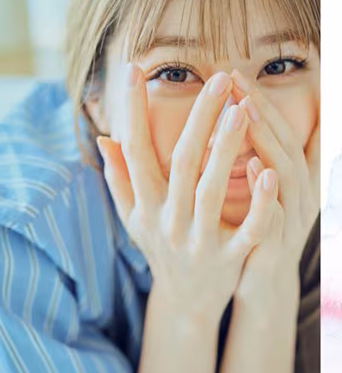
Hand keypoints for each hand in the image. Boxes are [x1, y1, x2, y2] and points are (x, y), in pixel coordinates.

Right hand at [97, 65, 280, 324]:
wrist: (186, 301)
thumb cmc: (162, 248)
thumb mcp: (135, 217)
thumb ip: (120, 178)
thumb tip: (104, 138)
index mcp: (146, 205)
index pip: (136, 150)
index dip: (133, 111)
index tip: (135, 70)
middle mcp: (168, 221)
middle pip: (181, 163)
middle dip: (199, 119)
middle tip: (218, 78)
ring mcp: (198, 240)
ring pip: (210, 190)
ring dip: (226, 150)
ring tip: (241, 109)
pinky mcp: (228, 257)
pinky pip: (246, 230)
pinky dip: (258, 205)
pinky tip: (267, 173)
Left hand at [230, 70, 318, 297]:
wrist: (261, 288)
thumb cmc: (260, 232)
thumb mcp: (268, 192)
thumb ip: (267, 155)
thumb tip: (259, 113)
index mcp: (296, 180)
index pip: (287, 132)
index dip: (269, 101)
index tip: (243, 73)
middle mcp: (300, 196)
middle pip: (287, 144)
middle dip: (264, 110)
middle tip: (238, 79)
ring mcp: (292, 222)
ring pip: (286, 173)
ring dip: (268, 140)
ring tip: (246, 111)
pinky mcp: (276, 247)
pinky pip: (275, 214)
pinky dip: (266, 191)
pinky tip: (252, 168)